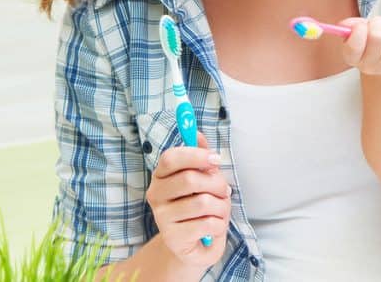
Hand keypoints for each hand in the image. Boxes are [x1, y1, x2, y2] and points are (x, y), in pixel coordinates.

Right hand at [145, 132, 230, 270]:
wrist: (192, 246)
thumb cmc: (199, 208)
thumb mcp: (203, 180)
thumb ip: (200, 157)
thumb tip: (197, 134)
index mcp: (161, 176)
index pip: (170, 158)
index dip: (195, 155)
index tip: (216, 158)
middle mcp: (156, 195)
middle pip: (189, 179)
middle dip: (216, 183)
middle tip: (224, 191)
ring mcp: (162, 218)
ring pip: (202, 202)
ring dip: (221, 206)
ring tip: (220, 211)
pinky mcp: (173, 238)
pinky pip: (207, 223)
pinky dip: (220, 224)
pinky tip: (214, 228)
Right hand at [339, 16, 380, 77]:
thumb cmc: (370, 45)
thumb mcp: (356, 36)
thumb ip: (349, 27)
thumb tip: (344, 24)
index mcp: (353, 58)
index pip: (354, 47)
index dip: (358, 31)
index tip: (360, 25)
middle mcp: (371, 66)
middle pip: (376, 37)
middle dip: (377, 23)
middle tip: (377, 22)